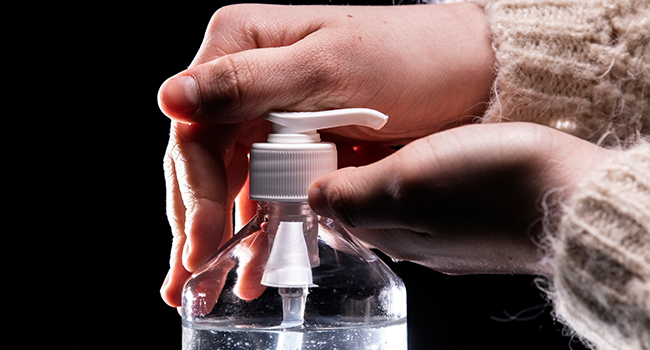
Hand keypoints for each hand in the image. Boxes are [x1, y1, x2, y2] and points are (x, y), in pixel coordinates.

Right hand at [158, 3, 493, 307]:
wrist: (471, 76)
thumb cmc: (411, 58)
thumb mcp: (328, 69)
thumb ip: (246, 84)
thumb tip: (170, 98)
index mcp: (242, 45)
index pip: (194, 127)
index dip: (193, 191)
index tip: (201, 243)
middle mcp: (250, 79)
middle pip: (206, 159)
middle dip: (198, 221)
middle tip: (192, 277)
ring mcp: (275, 114)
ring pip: (233, 179)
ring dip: (224, 231)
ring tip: (217, 282)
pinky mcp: (302, 143)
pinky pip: (268, 186)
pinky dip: (261, 224)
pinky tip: (255, 259)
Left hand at [308, 123, 610, 274]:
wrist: (571, 199)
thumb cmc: (493, 187)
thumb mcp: (407, 182)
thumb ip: (354, 194)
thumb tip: (314, 199)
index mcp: (390, 233)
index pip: (337, 212)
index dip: (322, 180)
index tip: (322, 147)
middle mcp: (415, 242)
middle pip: (365, 210)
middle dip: (350, 178)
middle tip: (350, 138)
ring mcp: (446, 235)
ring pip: (398, 204)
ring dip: (384, 176)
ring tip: (385, 142)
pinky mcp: (474, 222)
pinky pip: (431, 202)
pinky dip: (418, 179)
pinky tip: (429, 158)